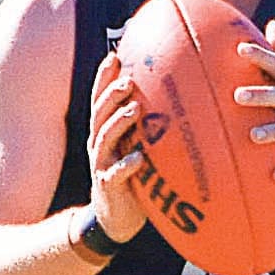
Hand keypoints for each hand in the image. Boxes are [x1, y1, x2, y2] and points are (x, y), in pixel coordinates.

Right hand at [85, 53, 147, 241]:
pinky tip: (139, 158)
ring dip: (119, 123)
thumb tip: (175, 104)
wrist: (115, 219)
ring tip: (135, 109)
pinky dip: (127, 165)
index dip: (104, 78)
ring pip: (105, 139)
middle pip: (100, 113)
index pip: (100, 100)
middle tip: (127, 79)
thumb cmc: (132, 180)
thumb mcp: (136, 150)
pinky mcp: (109, 187)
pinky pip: (116, 175)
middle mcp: (99, 145)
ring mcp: (102, 165)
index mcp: (104, 133)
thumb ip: (147, 129)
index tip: (115, 55)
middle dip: (111, 94)